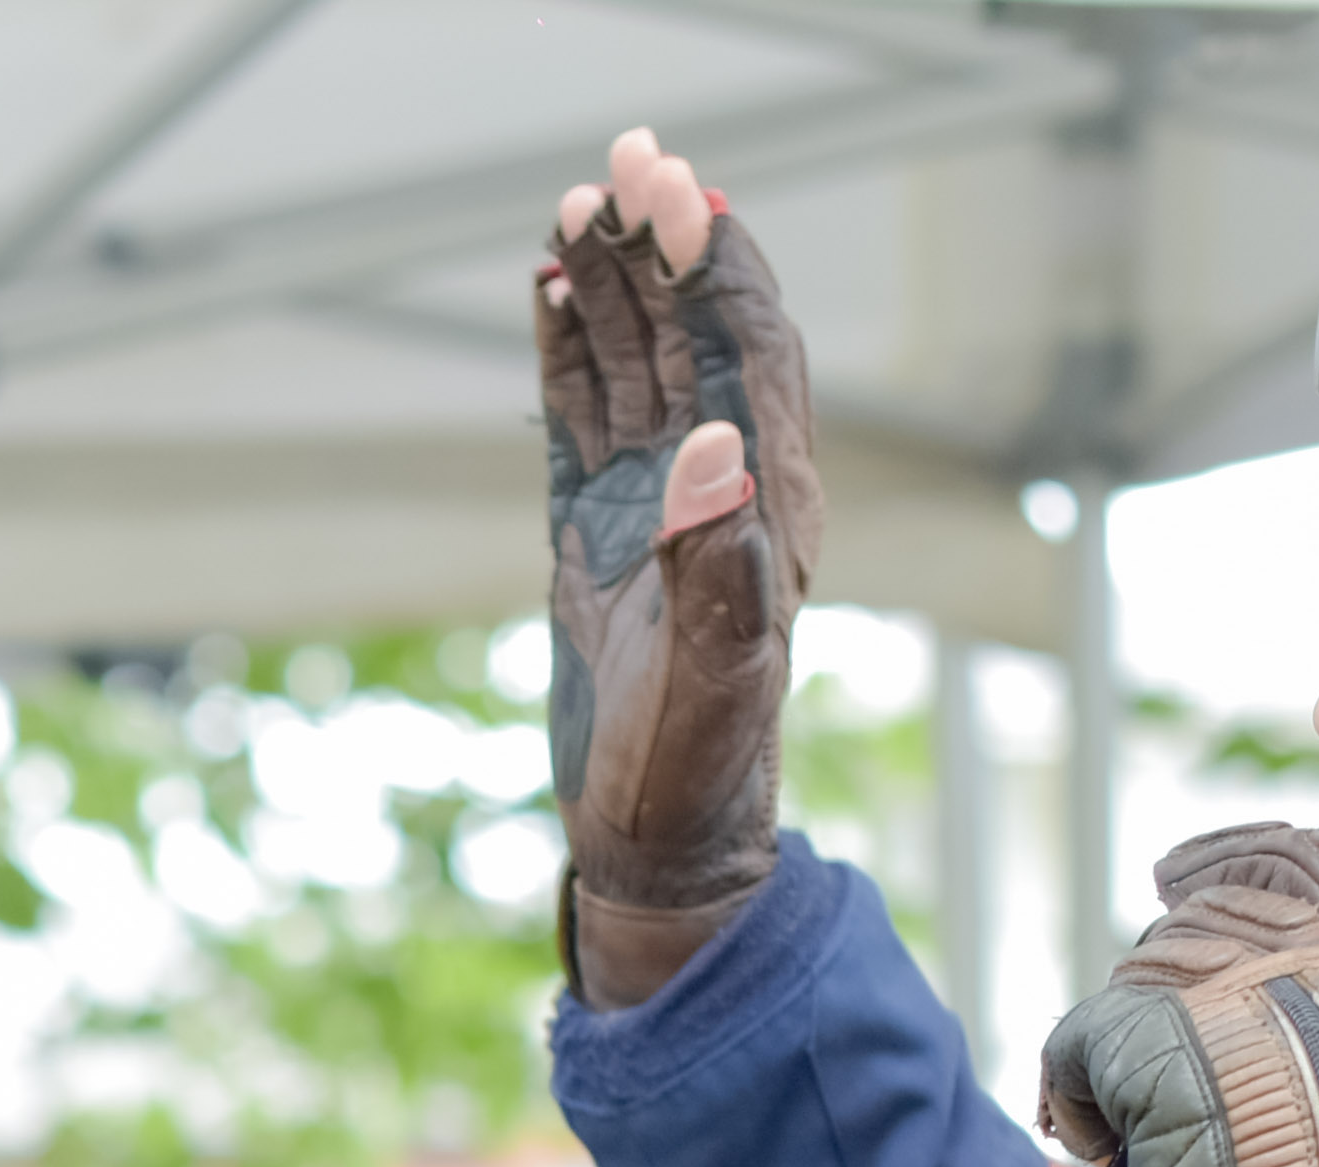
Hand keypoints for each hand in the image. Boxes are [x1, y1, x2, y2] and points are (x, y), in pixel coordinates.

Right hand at [537, 125, 821, 1005]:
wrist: (659, 852)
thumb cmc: (695, 779)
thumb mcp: (712, 679)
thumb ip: (716, 564)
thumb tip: (709, 444)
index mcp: (765, 510)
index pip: (744, 353)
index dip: (715, 268)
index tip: (677, 193)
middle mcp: (718, 493)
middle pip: (694, 335)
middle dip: (663, 245)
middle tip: (622, 163)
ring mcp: (656, 512)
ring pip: (639, 365)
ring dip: (615, 285)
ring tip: (577, 211)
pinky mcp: (602, 540)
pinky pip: (586, 421)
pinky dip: (571, 353)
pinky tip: (553, 296)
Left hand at [1033, 825, 1318, 1166]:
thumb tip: (1227, 1017)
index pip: (1306, 861)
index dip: (1234, 859)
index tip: (1182, 872)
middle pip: (1202, 922)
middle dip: (1159, 990)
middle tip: (1143, 1075)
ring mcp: (1245, 991)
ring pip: (1137, 975)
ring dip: (1117, 1049)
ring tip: (1127, 1131)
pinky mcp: (1163, 1039)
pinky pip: (1080, 1036)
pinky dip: (1071, 1094)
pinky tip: (1094, 1148)